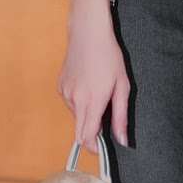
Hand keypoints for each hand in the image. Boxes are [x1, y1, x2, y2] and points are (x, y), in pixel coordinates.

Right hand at [59, 5, 130, 147]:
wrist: (88, 33)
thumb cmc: (109, 57)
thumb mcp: (122, 86)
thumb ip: (121, 116)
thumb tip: (122, 140)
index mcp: (92, 101)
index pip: (87, 137)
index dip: (94, 148)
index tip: (103, 149)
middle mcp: (75, 100)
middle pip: (79, 131)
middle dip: (91, 133)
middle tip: (105, 120)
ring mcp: (65, 93)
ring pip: (76, 116)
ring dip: (86, 114)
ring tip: (98, 94)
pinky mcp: (60, 86)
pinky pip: (70, 104)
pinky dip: (79, 103)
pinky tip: (88, 86)